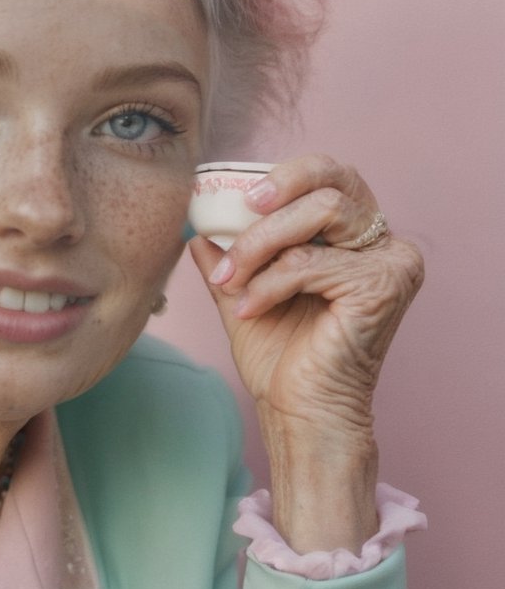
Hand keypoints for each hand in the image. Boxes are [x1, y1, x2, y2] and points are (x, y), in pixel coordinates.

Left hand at [188, 153, 423, 443]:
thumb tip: (197, 227)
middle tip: (241, 212)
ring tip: (231, 279)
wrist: (298, 413)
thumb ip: (230, 256)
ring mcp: (391, 263)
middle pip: (332, 181)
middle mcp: (385, 244)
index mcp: (359, 238)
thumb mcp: (246, 292)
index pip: (331, 176)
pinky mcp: (381, 286)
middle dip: (277, 193)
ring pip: (322, 212)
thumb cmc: (282, 360)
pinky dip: (269, 283)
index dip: (286, 175)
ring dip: (263, 243)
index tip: (240, 199)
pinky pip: (310, 262)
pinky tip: (248, 309)